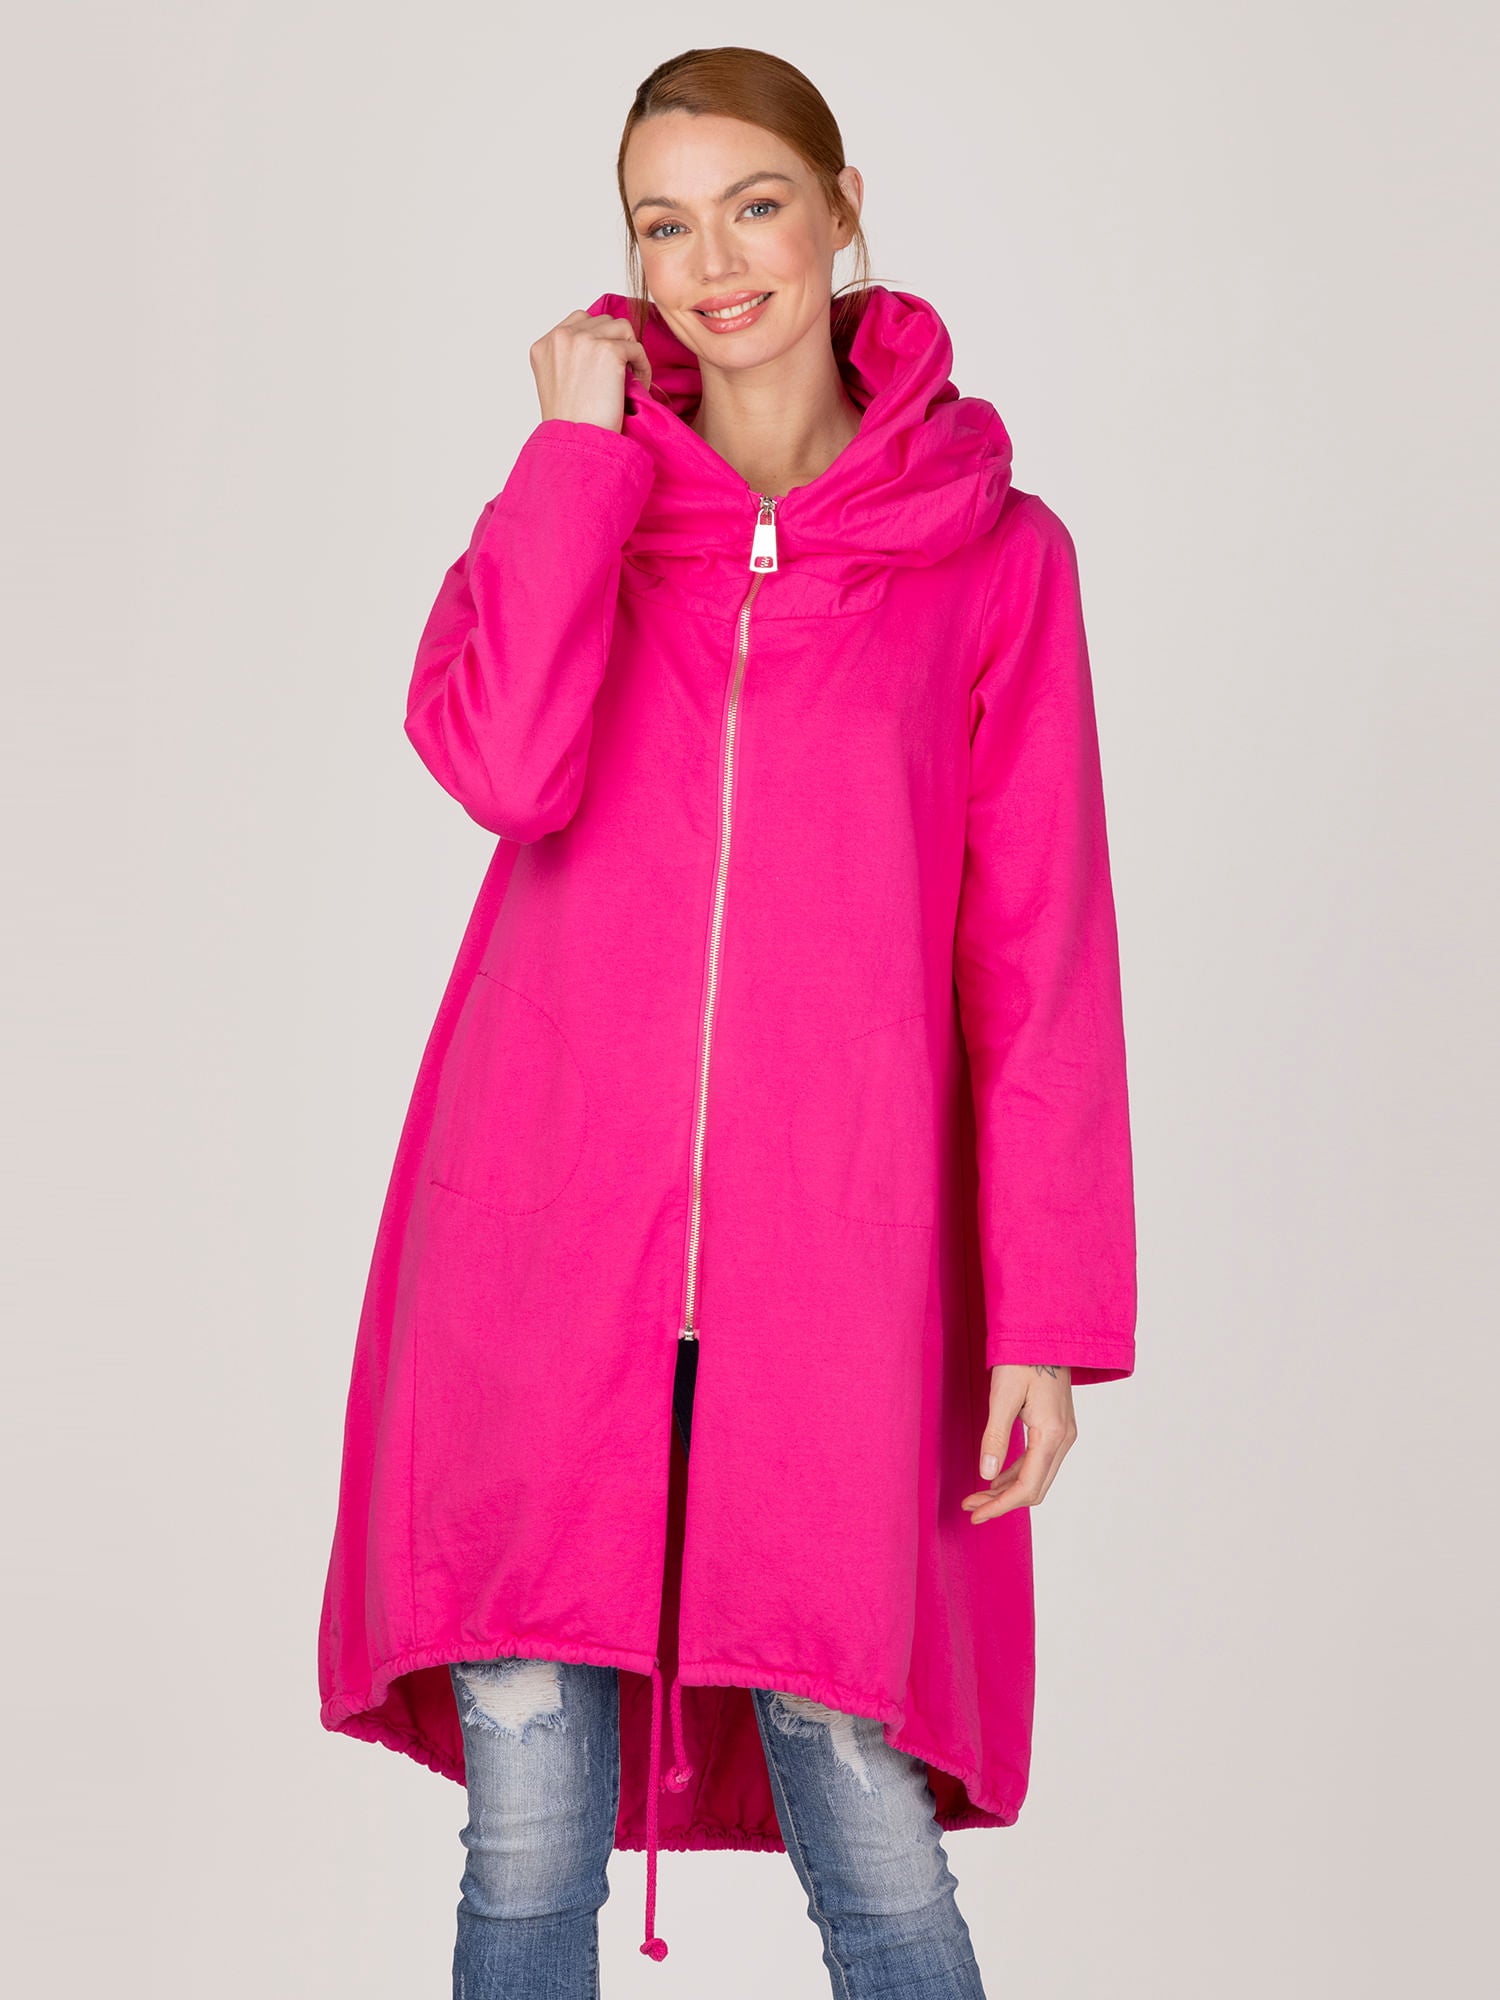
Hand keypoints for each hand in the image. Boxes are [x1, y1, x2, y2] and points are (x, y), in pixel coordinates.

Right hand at [530, 309, 652, 431]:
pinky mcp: (608, 350)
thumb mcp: (556, 384)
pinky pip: (636, 348)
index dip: (598, 340)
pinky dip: (642, 367)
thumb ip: (568, 358)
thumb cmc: (570, 424)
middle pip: (601, 321)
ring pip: (621, 328)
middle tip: (621, 372)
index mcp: (543, 346)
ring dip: (630, 350)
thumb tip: (600, 345)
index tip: (606, 364)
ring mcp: (583, 340)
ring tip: (630, 377)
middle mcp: (560, 337)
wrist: (576, 443)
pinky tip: (638, 387)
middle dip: (615, 343)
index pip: (578, 322)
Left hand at [962, 1364, 1076, 1524]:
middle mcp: (1064, 1440)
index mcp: (1052, 1434)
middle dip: (1002, 1502)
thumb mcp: (1002, 1396)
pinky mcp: (1057, 1428)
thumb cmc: (1023, 1359)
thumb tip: (986, 1475)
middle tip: (970, 1505)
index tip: (975, 1514)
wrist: (1046, 1334)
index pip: (1027, 1487)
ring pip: (1037, 1477)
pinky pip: (1038, 1462)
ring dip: (1008, 1491)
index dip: (1000, 1506)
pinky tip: (996, 1477)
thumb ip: (995, 1437)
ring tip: (977, 1495)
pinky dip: (1016, 1475)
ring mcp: (1063, 1434)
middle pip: (1034, 1488)